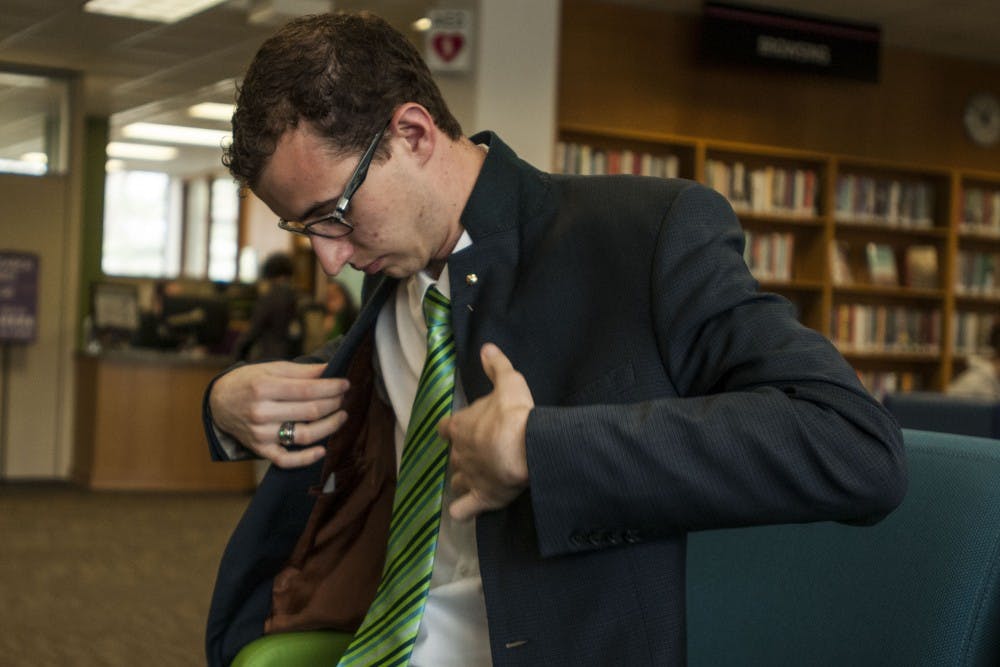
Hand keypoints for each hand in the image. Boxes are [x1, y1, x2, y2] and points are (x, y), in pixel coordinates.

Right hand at [209, 361, 349, 467]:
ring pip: (304, 435)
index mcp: (263, 387)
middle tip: (344, 398)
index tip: (346, 384)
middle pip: (310, 411)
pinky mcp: (261, 450)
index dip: (332, 388)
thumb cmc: (249, 382)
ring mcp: (261, 434)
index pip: (308, 390)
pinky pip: (286, 460)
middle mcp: (261, 412)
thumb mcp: (271, 369)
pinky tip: (322, 450)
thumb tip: (330, 369)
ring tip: (341, 416)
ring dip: (329, 427)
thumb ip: (302, 371)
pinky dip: (306, 458)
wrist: (219, 403)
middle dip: (334, 403)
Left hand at [438, 343, 532, 520]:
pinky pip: (462, 510)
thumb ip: (496, 366)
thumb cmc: (515, 413)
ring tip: (476, 480)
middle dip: (464, 456)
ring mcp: (468, 478)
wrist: (527, 446)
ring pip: (456, 481)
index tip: (459, 430)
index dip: (451, 429)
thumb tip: (486, 347)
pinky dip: (462, 511)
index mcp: (460, 427)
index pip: (444, 428)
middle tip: (482, 454)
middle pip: (453, 456)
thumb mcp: (508, 382)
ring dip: (463, 481)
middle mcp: (458, 454)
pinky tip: (465, 511)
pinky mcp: (480, 499)